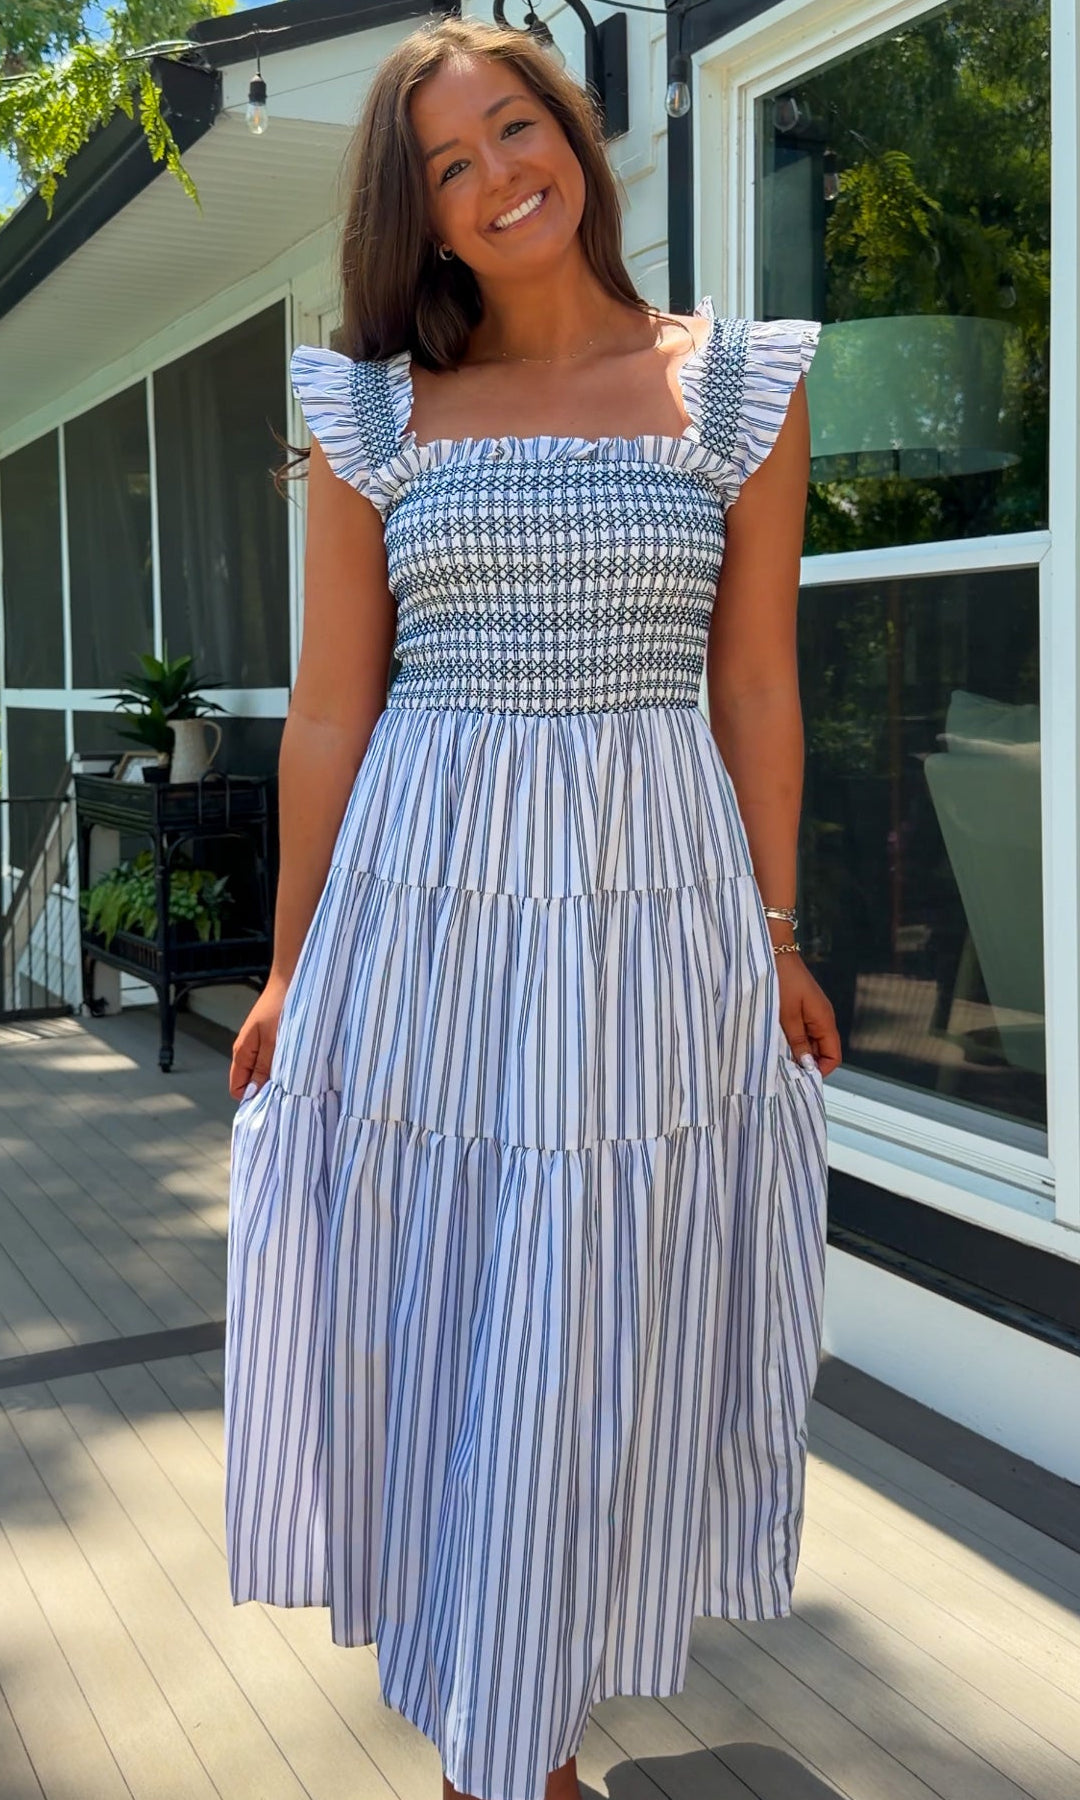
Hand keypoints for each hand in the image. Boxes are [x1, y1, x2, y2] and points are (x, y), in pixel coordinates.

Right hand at [229, 971, 289, 1099]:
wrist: (291, 979)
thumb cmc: (281, 1007)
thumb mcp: (274, 1042)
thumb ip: (264, 1069)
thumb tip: (254, 1095)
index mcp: (242, 1053)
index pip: (237, 1089)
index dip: (252, 1098)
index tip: (273, 1101)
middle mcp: (247, 1051)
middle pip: (251, 1083)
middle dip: (267, 1090)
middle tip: (289, 1090)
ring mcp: (259, 1045)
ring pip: (264, 1073)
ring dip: (278, 1077)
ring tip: (296, 1075)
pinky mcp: (271, 1039)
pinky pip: (273, 1061)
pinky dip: (284, 1065)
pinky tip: (298, 1063)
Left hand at [774, 952, 841, 1077]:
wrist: (774, 951)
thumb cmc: (782, 979)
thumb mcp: (786, 1015)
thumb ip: (798, 1041)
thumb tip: (807, 1064)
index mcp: (824, 1020)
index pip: (833, 1056)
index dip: (819, 1070)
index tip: (800, 1077)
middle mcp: (822, 1018)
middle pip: (821, 1051)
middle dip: (805, 1062)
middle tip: (783, 1068)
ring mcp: (811, 1013)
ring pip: (809, 1042)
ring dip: (796, 1051)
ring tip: (777, 1055)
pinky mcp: (801, 1008)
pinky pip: (801, 1031)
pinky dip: (791, 1038)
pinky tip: (776, 1040)